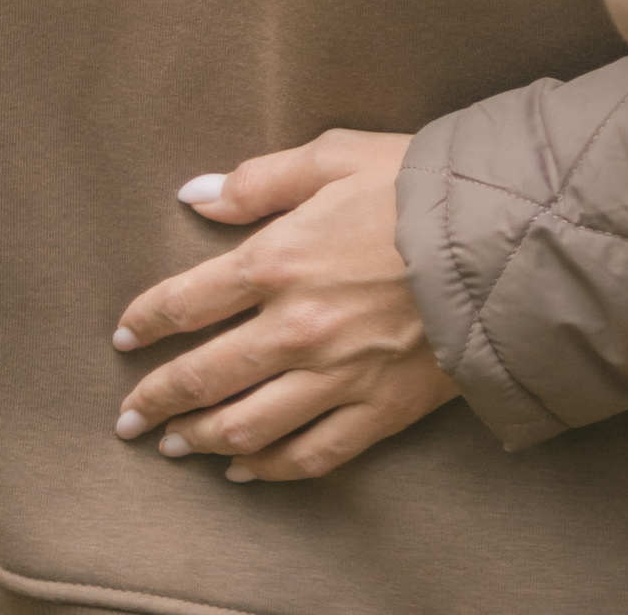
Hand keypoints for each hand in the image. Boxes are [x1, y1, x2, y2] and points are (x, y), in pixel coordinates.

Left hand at [111, 131, 457, 484]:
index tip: (125, 336)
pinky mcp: (377, 411)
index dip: (148, 320)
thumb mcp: (336, 157)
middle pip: (204, 376)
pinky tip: (245, 471)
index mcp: (280, 260)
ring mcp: (335, 377)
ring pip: (247, 426)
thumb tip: (195, 195)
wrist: (502, 238)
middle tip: (129, 417)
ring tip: (174, 446)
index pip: (188, 301)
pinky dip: (270, 470)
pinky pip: (310, 455)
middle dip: (157, 399)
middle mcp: (295, 328)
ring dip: (200, 440)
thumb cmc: (418, 186)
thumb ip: (260, 180)